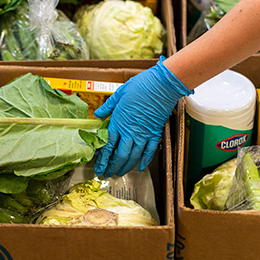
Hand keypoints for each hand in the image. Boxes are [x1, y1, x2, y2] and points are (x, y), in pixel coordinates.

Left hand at [95, 57, 192, 176]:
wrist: (162, 85)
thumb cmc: (140, 86)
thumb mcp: (119, 94)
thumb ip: (108, 107)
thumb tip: (98, 114)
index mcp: (119, 122)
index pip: (108, 145)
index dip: (102, 159)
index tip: (98, 167)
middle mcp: (130, 132)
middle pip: (120, 155)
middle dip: (112, 167)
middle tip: (107, 174)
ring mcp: (144, 134)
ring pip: (133, 156)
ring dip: (126, 167)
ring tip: (120, 173)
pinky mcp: (155, 133)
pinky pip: (149, 151)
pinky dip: (145, 161)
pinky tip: (141, 167)